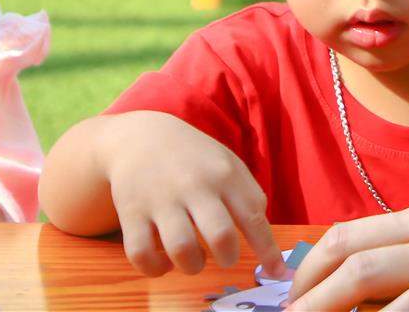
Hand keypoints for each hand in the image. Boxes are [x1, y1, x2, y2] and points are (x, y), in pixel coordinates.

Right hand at [99, 111, 285, 279]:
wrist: (141, 136)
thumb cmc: (194, 158)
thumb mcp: (227, 165)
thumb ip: (248, 198)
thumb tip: (266, 242)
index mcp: (224, 174)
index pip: (253, 216)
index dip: (267, 250)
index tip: (276, 272)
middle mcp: (195, 185)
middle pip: (220, 236)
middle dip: (228, 258)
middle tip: (224, 257)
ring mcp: (161, 199)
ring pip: (182, 250)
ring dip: (192, 266)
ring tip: (193, 259)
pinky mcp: (132, 211)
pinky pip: (141, 254)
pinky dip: (155, 268)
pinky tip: (164, 260)